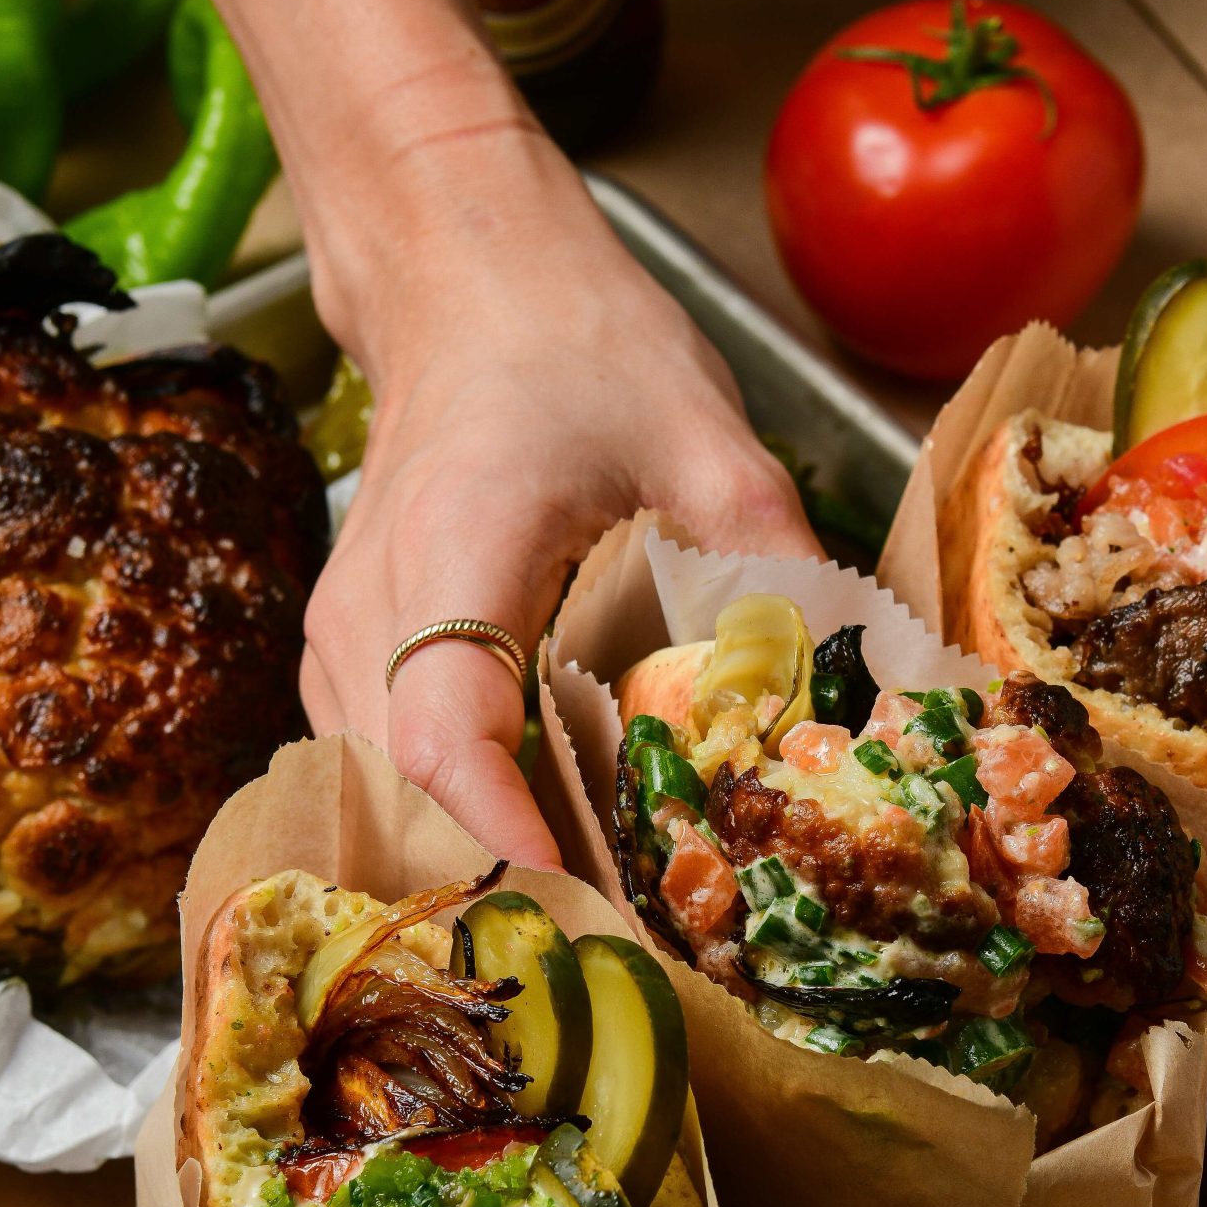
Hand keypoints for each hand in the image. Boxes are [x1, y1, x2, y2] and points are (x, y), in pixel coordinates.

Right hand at [300, 114, 818, 865]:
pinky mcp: (348, 657)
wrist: (461, 278)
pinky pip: (386, 765)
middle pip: (411, 790)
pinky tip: (545, 832)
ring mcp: (342, 638)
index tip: (580, 884)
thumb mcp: (706, 434)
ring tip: (596, 899)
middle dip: (511, 868)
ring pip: (390, 791)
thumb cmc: (570, 340)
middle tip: (631, 929)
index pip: (443, 726)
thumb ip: (777, 559)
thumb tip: (864, 689)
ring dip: (479, 849)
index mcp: (458, 544)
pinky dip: (458, 812)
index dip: (502, 823)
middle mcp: (372, 607)